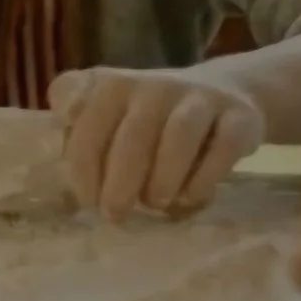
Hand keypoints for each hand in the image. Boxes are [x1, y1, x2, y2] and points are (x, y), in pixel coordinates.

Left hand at [48, 65, 264, 220]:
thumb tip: (60, 122)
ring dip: (164, 178)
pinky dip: (204, 178)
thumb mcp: (108, 108)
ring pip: (180, 136)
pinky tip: (191, 198)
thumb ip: (78, 117)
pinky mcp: (240, 116)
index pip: (91, 126)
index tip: (87, 201)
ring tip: (155, 205)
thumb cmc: (149, 115)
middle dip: (120, 182)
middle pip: (134, 135)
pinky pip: (224, 147)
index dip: (85, 168)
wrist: (225, 91)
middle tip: (116, 215)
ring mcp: (201, 98)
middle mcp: (156, 85)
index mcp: (115, 85)